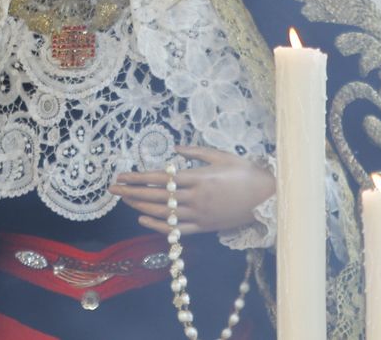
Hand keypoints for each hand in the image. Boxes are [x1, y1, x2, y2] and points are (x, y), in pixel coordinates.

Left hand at [110, 145, 273, 235]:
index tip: (122, 175)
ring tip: (125, 201)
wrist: (267, 198)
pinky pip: (176, 229)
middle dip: (132, 192)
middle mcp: (195, 198)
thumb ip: (196, 152)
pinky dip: (158, 226)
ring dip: (141, 207)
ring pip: (163, 213)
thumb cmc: (245, 173)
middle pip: (157, 196)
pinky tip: (143, 220)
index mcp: (198, 178)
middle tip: (113, 189)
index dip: (138, 177)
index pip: (160, 178)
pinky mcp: (204, 227)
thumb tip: (175, 150)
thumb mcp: (221, 156)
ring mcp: (199, 215)